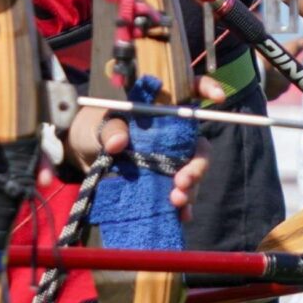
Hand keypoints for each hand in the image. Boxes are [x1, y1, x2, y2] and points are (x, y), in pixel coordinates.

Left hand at [60, 85, 217, 219]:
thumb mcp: (100, 125)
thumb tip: (118, 143)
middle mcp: (173, 134)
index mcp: (162, 110)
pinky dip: (185, 205)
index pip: (191, 90)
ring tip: (176, 201)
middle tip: (183, 181)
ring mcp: (171, 159)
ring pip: (193, 172)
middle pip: (199, 146)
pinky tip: (181, 215)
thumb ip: (111, 130)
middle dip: (198, 165)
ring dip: (192, 188)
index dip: (208, 88)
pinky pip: (182, 193)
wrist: (83, 153)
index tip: (218, 98)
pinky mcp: (164, 181)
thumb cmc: (94, 128)